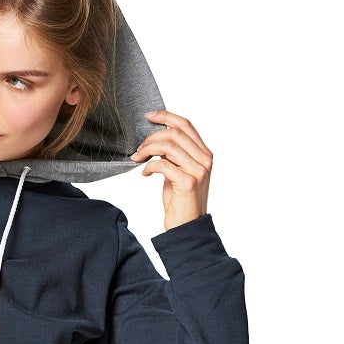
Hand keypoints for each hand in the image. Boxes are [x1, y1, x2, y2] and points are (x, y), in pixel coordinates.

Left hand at [131, 110, 211, 227]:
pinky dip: (149, 166)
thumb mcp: (179, 172)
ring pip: (168, 146)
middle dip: (151, 137)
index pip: (186, 125)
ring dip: (147, 150)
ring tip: (138, 159)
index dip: (166, 116)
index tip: (149, 116)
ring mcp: (198, 171)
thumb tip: (156, 140)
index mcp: (204, 154)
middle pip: (175, 132)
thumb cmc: (181, 201)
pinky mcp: (188, 183)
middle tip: (138, 149)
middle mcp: (205, 159)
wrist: (187, 228)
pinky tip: (145, 173)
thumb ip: (173, 155)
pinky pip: (163, 164)